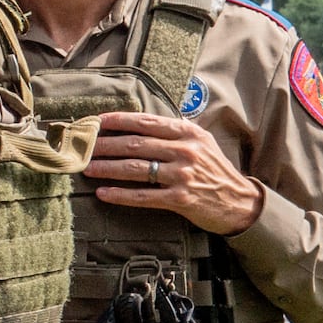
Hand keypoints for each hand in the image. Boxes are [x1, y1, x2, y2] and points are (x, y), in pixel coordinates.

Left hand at [84, 110, 264, 236]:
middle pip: (135, 144)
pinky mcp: (180, 199)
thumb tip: (139, 123)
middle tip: (83, 147)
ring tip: (87, 168)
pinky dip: (120, 194)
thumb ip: (174, 132)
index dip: (118, 121)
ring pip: (135, 169)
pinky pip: (143, 196)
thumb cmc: (214, 170)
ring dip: (107, 168)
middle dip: (105, 145)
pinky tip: (103, 193)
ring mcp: (183, 175)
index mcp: (188, 133)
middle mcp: (185, 151)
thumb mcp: (201, 142)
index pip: (146, 122)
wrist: (239, 202)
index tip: (97, 122)